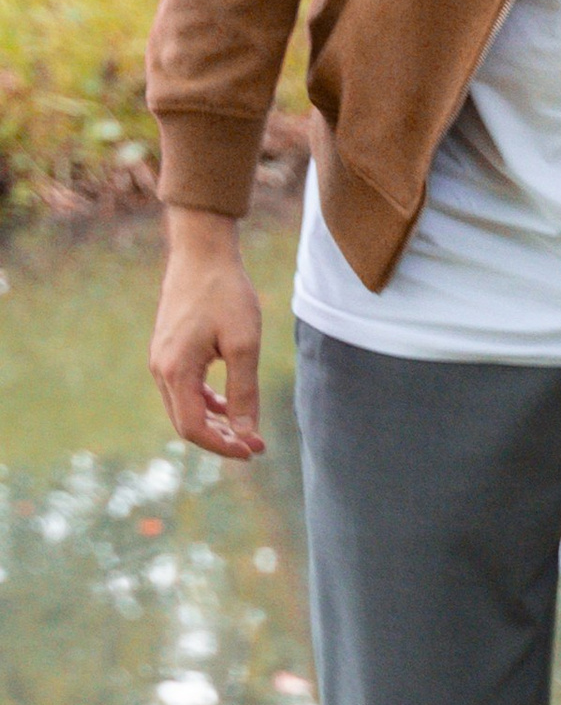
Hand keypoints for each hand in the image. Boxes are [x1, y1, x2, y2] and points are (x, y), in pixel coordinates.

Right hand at [149, 207, 265, 461]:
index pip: (193, 428)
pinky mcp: (168, 351)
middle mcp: (160, 369)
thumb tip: (246, 434)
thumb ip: (243, 392)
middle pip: (186, 423)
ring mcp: (161, 360)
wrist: (202, 254)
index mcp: (175, 371)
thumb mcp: (243, 344)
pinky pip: (183, 390)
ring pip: (184, 408)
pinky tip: (230, 403)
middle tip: (256, 445)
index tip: (254, 450)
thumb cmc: (226, 294)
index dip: (223, 446)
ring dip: (214, 422)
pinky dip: (206, 402)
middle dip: (220, 438)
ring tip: (246, 428)